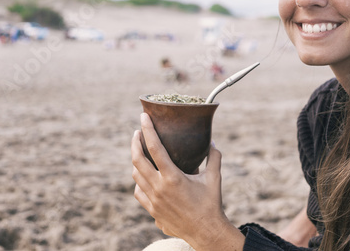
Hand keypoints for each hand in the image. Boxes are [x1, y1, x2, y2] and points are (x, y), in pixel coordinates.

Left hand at [131, 113, 244, 249]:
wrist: (206, 232)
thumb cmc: (211, 204)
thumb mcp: (214, 179)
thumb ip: (213, 158)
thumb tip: (212, 143)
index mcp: (173, 177)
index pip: (154, 148)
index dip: (147, 130)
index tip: (143, 117)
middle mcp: (159, 188)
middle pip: (137, 160)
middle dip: (135, 143)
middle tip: (137, 132)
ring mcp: (153, 201)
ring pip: (136, 176)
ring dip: (136, 161)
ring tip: (140, 152)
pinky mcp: (152, 211)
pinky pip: (139, 192)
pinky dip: (139, 181)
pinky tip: (145, 177)